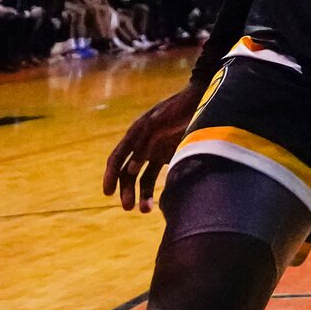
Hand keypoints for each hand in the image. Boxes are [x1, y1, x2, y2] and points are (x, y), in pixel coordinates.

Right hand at [103, 88, 198, 211]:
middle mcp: (142, 144)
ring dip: (141, 194)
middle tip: (128, 207)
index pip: (117, 158)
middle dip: (126, 190)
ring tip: (144, 210)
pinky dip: (154, 189)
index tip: (107, 192)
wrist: (203, 99)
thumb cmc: (179, 108)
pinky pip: (156, 176)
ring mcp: (155, 151)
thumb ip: (145, 143)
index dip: (110, 175)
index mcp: (135, 133)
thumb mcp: (160, 122)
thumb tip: (129, 169)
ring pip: (141, 178)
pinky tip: (156, 203)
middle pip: (127, 172)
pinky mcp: (168, 156)